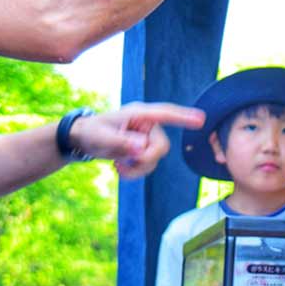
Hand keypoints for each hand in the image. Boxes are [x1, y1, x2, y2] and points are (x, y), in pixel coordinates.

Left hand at [69, 102, 204, 177]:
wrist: (83, 139)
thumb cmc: (91, 132)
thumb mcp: (102, 138)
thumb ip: (122, 142)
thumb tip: (141, 148)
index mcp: (139, 114)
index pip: (165, 114)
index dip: (183, 117)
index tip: (201, 119)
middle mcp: (147, 124)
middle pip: (161, 146)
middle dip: (145, 160)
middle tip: (124, 164)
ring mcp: (146, 137)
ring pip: (155, 158)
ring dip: (138, 168)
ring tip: (118, 166)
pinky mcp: (143, 148)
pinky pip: (149, 165)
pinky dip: (136, 171)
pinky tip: (121, 168)